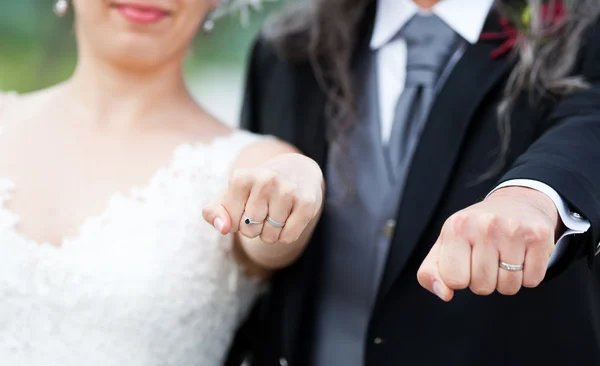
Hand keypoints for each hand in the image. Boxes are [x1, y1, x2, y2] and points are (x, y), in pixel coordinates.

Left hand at [202, 153, 323, 244]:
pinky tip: (290, 217)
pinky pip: (288, 237)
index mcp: (241, 177)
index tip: (246, 208)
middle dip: (255, 228)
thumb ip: (214, 212)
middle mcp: (265, 179)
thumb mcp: (232, 195)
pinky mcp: (307, 202)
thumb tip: (223, 228)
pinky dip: (287, 235)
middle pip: (250, 230)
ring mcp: (288, 190)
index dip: (238, 222)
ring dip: (272, 232)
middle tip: (264, 210)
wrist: (298, 170)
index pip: (231, 223)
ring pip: (270, 236)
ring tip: (277, 213)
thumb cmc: (258, 188)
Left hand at [417, 187, 559, 300]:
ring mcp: (513, 230)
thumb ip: (430, 272)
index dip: (460, 278)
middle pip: (482, 287)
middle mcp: (484, 225)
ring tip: (504, 256)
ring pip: (508, 287)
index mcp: (456, 227)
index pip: (454, 280)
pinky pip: (532, 281)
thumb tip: (445, 294)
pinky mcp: (538, 236)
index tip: (465, 262)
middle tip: (488, 258)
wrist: (516, 202)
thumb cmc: (474, 230)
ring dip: (506, 280)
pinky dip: (528, 276)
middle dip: (484, 280)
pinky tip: (522, 255)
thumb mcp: (445, 244)